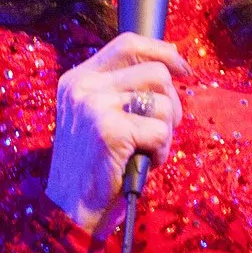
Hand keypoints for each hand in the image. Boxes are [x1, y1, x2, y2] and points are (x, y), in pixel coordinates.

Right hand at [45, 32, 189, 233]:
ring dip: (166, 132)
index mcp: (78, 79)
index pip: (127, 43)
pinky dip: (161, 152)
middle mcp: (83, 86)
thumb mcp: (96, 116)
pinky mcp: (109, 131)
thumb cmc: (93, 164)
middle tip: (161, 129)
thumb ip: (122, 89)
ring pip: (164, 103)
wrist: (69, 208)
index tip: (182, 68)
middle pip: (155, 72)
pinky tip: (144, 162)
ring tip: (146, 149)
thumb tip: (172, 64)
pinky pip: (160, 132)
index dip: (162, 51)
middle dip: (172, 103)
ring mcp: (95, 106)